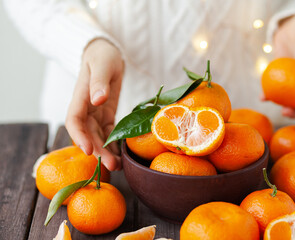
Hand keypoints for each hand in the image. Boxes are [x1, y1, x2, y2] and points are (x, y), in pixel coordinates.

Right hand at [65, 38, 123, 170]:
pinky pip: (109, 132)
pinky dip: (114, 144)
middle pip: (88, 134)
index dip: (79, 137)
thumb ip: (99, 82)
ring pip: (99, 136)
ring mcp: (96, 113)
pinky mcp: (107, 114)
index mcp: (81, 97)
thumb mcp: (102, 65)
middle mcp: (86, 108)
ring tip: (118, 166)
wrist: (106, 53)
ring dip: (107, 151)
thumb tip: (97, 99)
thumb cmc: (102, 55)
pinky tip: (122, 155)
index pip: (74, 121)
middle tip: (112, 166)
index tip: (88, 150)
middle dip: (98, 151)